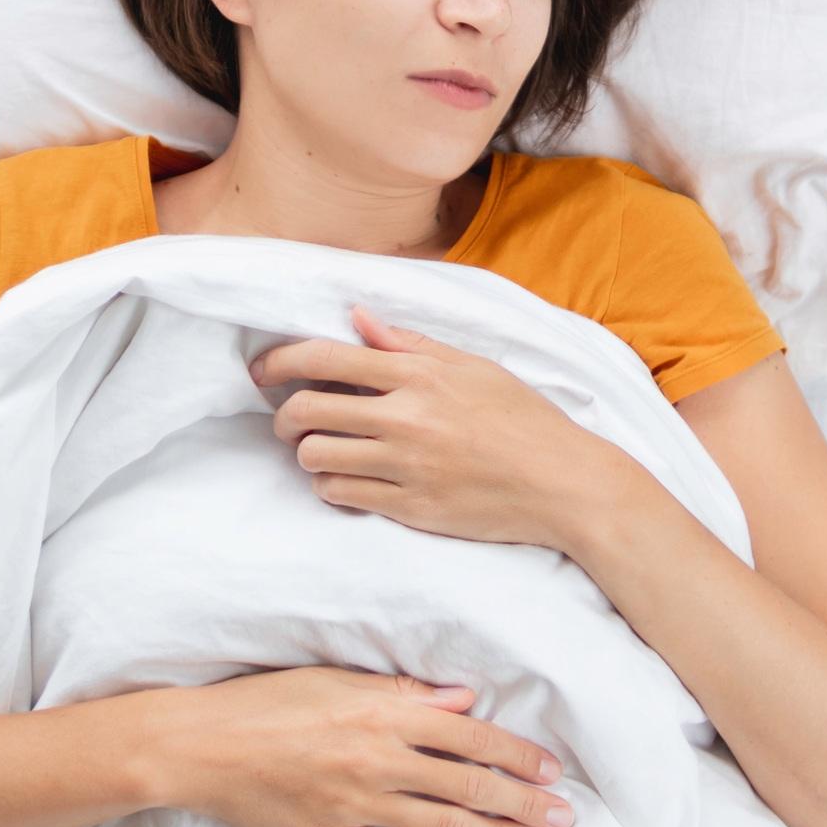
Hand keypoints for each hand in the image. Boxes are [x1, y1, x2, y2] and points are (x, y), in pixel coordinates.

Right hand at [165, 666, 575, 826]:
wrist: (204, 747)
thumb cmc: (268, 703)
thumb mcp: (337, 681)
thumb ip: (403, 692)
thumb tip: (461, 698)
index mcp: (381, 713)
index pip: (467, 737)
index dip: (515, 755)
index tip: (550, 770)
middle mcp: (376, 760)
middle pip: (467, 787)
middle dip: (523, 803)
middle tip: (564, 817)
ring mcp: (356, 805)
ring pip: (443, 826)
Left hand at [248, 303, 588, 547]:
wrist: (564, 484)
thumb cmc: (523, 420)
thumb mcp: (474, 367)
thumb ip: (410, 344)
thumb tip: (358, 317)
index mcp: (420, 375)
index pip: (326, 359)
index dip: (280, 362)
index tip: (262, 371)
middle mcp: (407, 418)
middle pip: (308, 411)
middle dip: (285, 415)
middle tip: (290, 420)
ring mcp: (407, 467)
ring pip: (316, 458)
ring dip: (308, 453)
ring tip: (323, 450)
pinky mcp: (411, 509)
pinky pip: (342, 495)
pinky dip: (332, 486)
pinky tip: (348, 479)